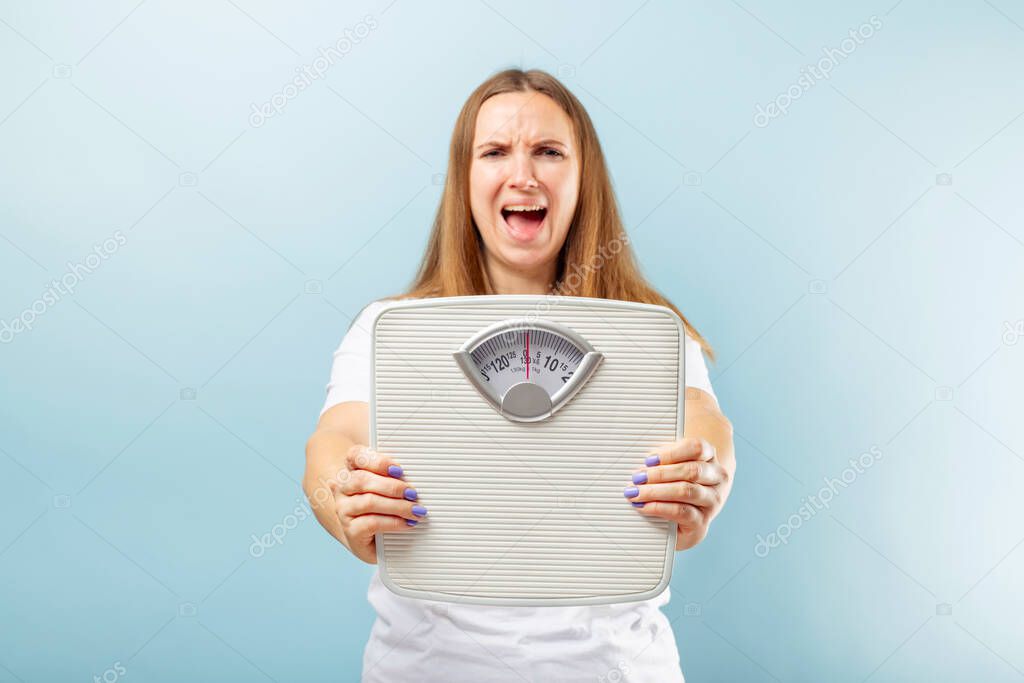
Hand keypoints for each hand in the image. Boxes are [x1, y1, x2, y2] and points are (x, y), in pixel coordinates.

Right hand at [328, 445, 426, 563]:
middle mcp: (343, 488)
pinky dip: (393, 522)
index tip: (399, 469)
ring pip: (369, 502)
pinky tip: (406, 523)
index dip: (377, 461)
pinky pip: (371, 523)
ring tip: (415, 510)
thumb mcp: (390, 488)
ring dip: (397, 506)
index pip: (356, 456)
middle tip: (413, 493)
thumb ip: (396, 476)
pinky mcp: (350, 530)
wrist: (371, 539)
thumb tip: (417, 474)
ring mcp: (344, 510)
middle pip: (362, 479)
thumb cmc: (384, 508)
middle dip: (392, 486)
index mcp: (352, 470)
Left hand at [623, 437, 729, 549]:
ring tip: (637, 492)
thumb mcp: (673, 467)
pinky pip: (682, 513)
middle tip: (638, 477)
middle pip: (691, 470)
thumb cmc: (678, 484)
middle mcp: (717, 478)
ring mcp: (712, 502)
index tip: (649, 459)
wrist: (689, 516)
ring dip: (656, 491)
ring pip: (686, 491)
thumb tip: (642, 465)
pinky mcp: (702, 522)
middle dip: (660, 473)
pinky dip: (659, 508)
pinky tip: (644, 506)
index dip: (671, 452)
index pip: (697, 448)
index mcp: (710, 458)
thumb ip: (662, 462)